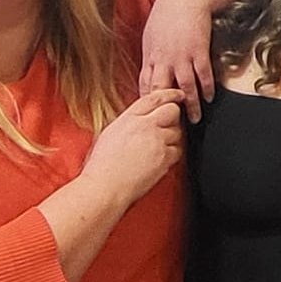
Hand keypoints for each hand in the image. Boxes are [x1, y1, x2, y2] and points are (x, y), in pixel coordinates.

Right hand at [80, 89, 185, 205]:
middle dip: (172, 117)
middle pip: (172, 111)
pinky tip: (159, 159)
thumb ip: (129, 123)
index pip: (155, 98)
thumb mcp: (110, 134)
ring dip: (172, 137)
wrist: (106, 187)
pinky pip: (178, 150)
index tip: (177, 95)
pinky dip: (172, 154)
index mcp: (129, 118)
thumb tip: (142, 120)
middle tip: (166, 127)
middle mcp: (145, 126)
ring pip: (177, 132)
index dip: (169, 94)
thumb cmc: (102, 166)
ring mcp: (157, 142)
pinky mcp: (165, 158)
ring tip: (156, 149)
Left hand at [140, 0, 217, 122]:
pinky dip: (206, 88)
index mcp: (150, 55)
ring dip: (190, 105)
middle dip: (167, 109)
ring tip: (195, 119)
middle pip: (162, 91)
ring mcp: (181, 56)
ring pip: (184, 87)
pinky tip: (210, 97)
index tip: (153, 115)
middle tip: (172, 124)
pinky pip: (202, 75)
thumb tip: (153, 68)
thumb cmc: (169, 11)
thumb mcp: (152, 33)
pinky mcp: (198, 51)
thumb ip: (153, 53)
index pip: (146, 85)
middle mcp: (163, 59)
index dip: (150, 102)